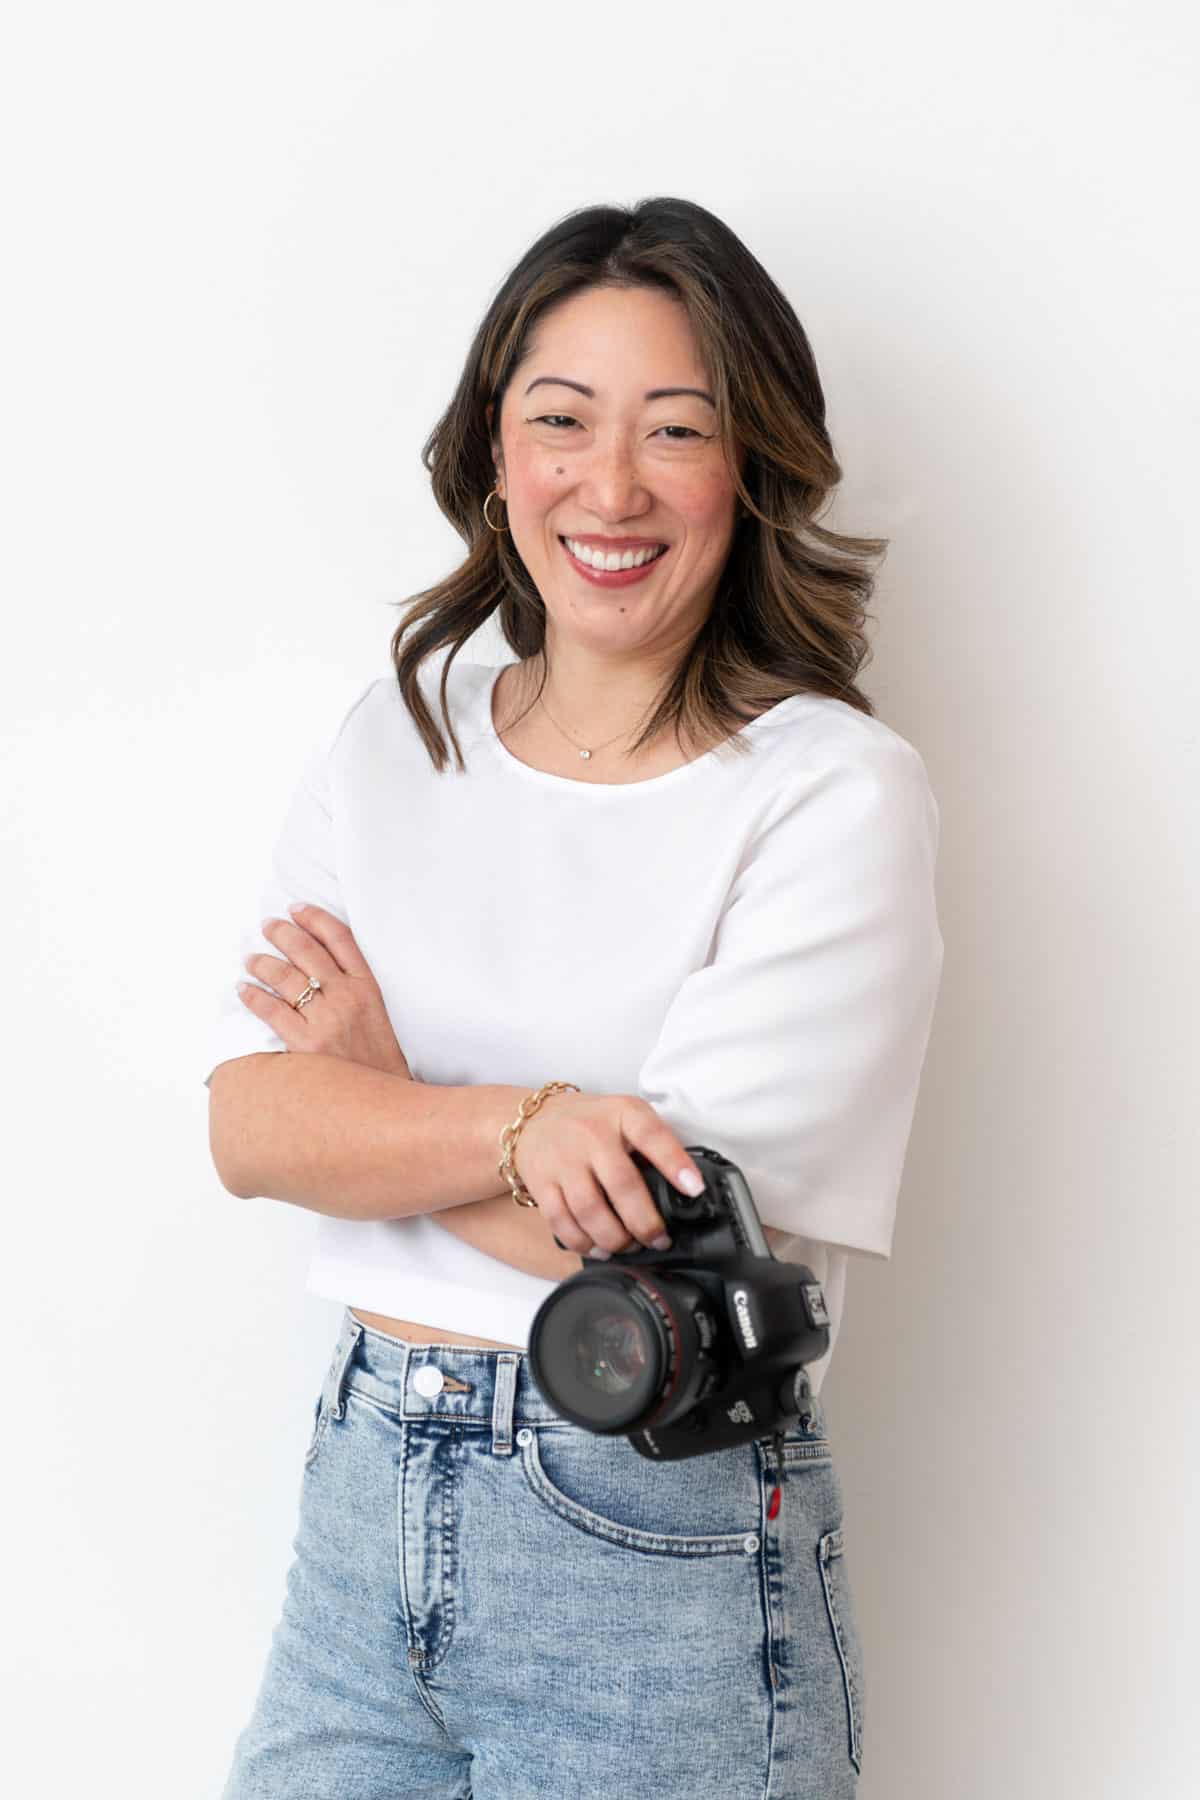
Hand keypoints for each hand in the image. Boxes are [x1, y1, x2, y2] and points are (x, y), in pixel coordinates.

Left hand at [238, 902, 412, 1078]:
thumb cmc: (379, 1062)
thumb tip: (319, 968)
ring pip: (286, 977)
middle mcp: (348, 997)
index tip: (297, 908)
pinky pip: (271, 1010)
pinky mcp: (307, 1044)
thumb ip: (354, 989)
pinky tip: (242, 989)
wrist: (386, 1103)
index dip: (315, 918)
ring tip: (251, 958)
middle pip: (308, 951)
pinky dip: (253, 996)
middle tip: (267, 926)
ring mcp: (327, 1020)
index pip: (340, 938)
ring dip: (262, 962)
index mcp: (369, 987)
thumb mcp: (379, 1015)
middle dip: (282, 933)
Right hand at [512, 1089, 705, 1256]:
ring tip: (629, 1246)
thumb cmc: (591, 1123)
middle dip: (645, 1223)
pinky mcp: (542, 1183)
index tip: (695, 1189)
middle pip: (622, 1185)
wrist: (535, 1119)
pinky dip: (583, 1243)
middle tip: (658, 1239)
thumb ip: (652, 1144)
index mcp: (622, 1114)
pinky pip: (561, 1222)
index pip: (652, 1135)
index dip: (675, 1163)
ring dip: (614, 1238)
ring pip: (590, 1210)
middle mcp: (591, 1135)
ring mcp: (563, 1160)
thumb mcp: (626, 1116)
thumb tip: (685, 1189)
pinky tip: (599, 1248)